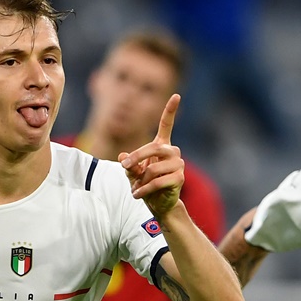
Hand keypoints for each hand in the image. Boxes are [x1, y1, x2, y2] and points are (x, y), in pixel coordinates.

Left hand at [120, 94, 184, 220]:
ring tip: (136, 188)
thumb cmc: (145, 184)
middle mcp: (173, 152)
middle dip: (136, 157)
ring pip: (153, 168)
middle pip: (154, 147)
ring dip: (140, 179)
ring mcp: (178, 165)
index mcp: (162, 146)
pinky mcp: (179, 178)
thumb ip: (129, 164)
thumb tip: (122, 156)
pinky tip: (137, 194)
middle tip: (124, 167)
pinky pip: (157, 182)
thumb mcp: (133, 173)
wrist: (158, 204)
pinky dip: (144, 189)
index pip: (167, 125)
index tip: (176, 95)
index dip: (170, 110)